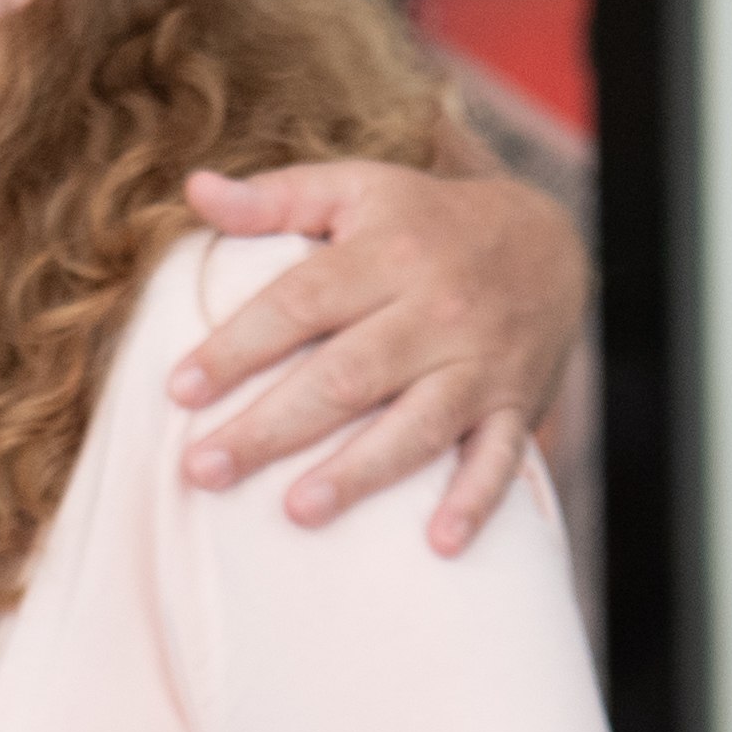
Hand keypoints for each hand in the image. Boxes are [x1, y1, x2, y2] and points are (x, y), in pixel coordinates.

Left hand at [166, 159, 590, 550]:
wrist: (552, 242)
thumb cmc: (424, 222)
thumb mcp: (355, 190)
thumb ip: (274, 198)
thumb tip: (195, 188)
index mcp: (389, 254)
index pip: (301, 302)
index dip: (238, 345)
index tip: (179, 389)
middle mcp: (437, 311)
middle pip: (347, 376)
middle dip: (273, 426)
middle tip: (203, 469)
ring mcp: (480, 364)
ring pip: (418, 424)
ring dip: (360, 471)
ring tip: (296, 511)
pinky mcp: (516, 406)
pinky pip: (500, 459)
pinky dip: (475, 500)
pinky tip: (437, 543)